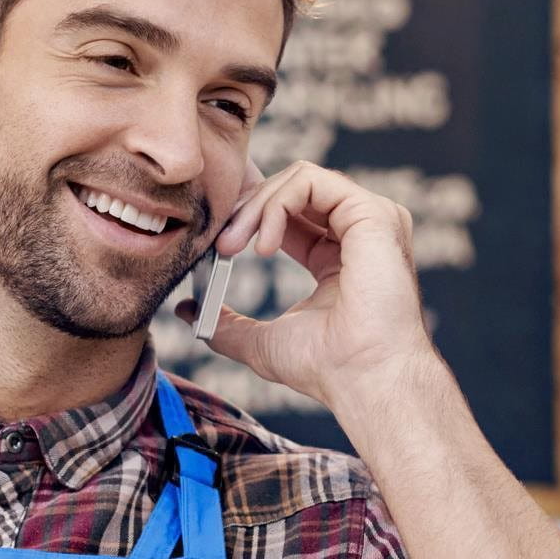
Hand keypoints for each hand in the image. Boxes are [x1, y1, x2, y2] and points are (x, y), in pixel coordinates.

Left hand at [181, 161, 434, 412]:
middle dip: (246, 210)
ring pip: (299, 179)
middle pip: (291, 190)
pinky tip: (264, 246)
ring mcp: (369, 219)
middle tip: (220, 246)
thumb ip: (226, 323)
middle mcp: (357, 231)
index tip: (218, 243)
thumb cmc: (327, 368)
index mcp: (336, 255)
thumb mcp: (260, 342)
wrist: (363, 379)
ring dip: (256, 208)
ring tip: (234, 247)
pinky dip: (277, 205)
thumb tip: (186, 310)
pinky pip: (311, 182)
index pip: (289, 212)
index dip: (248, 216)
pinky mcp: (373, 213)